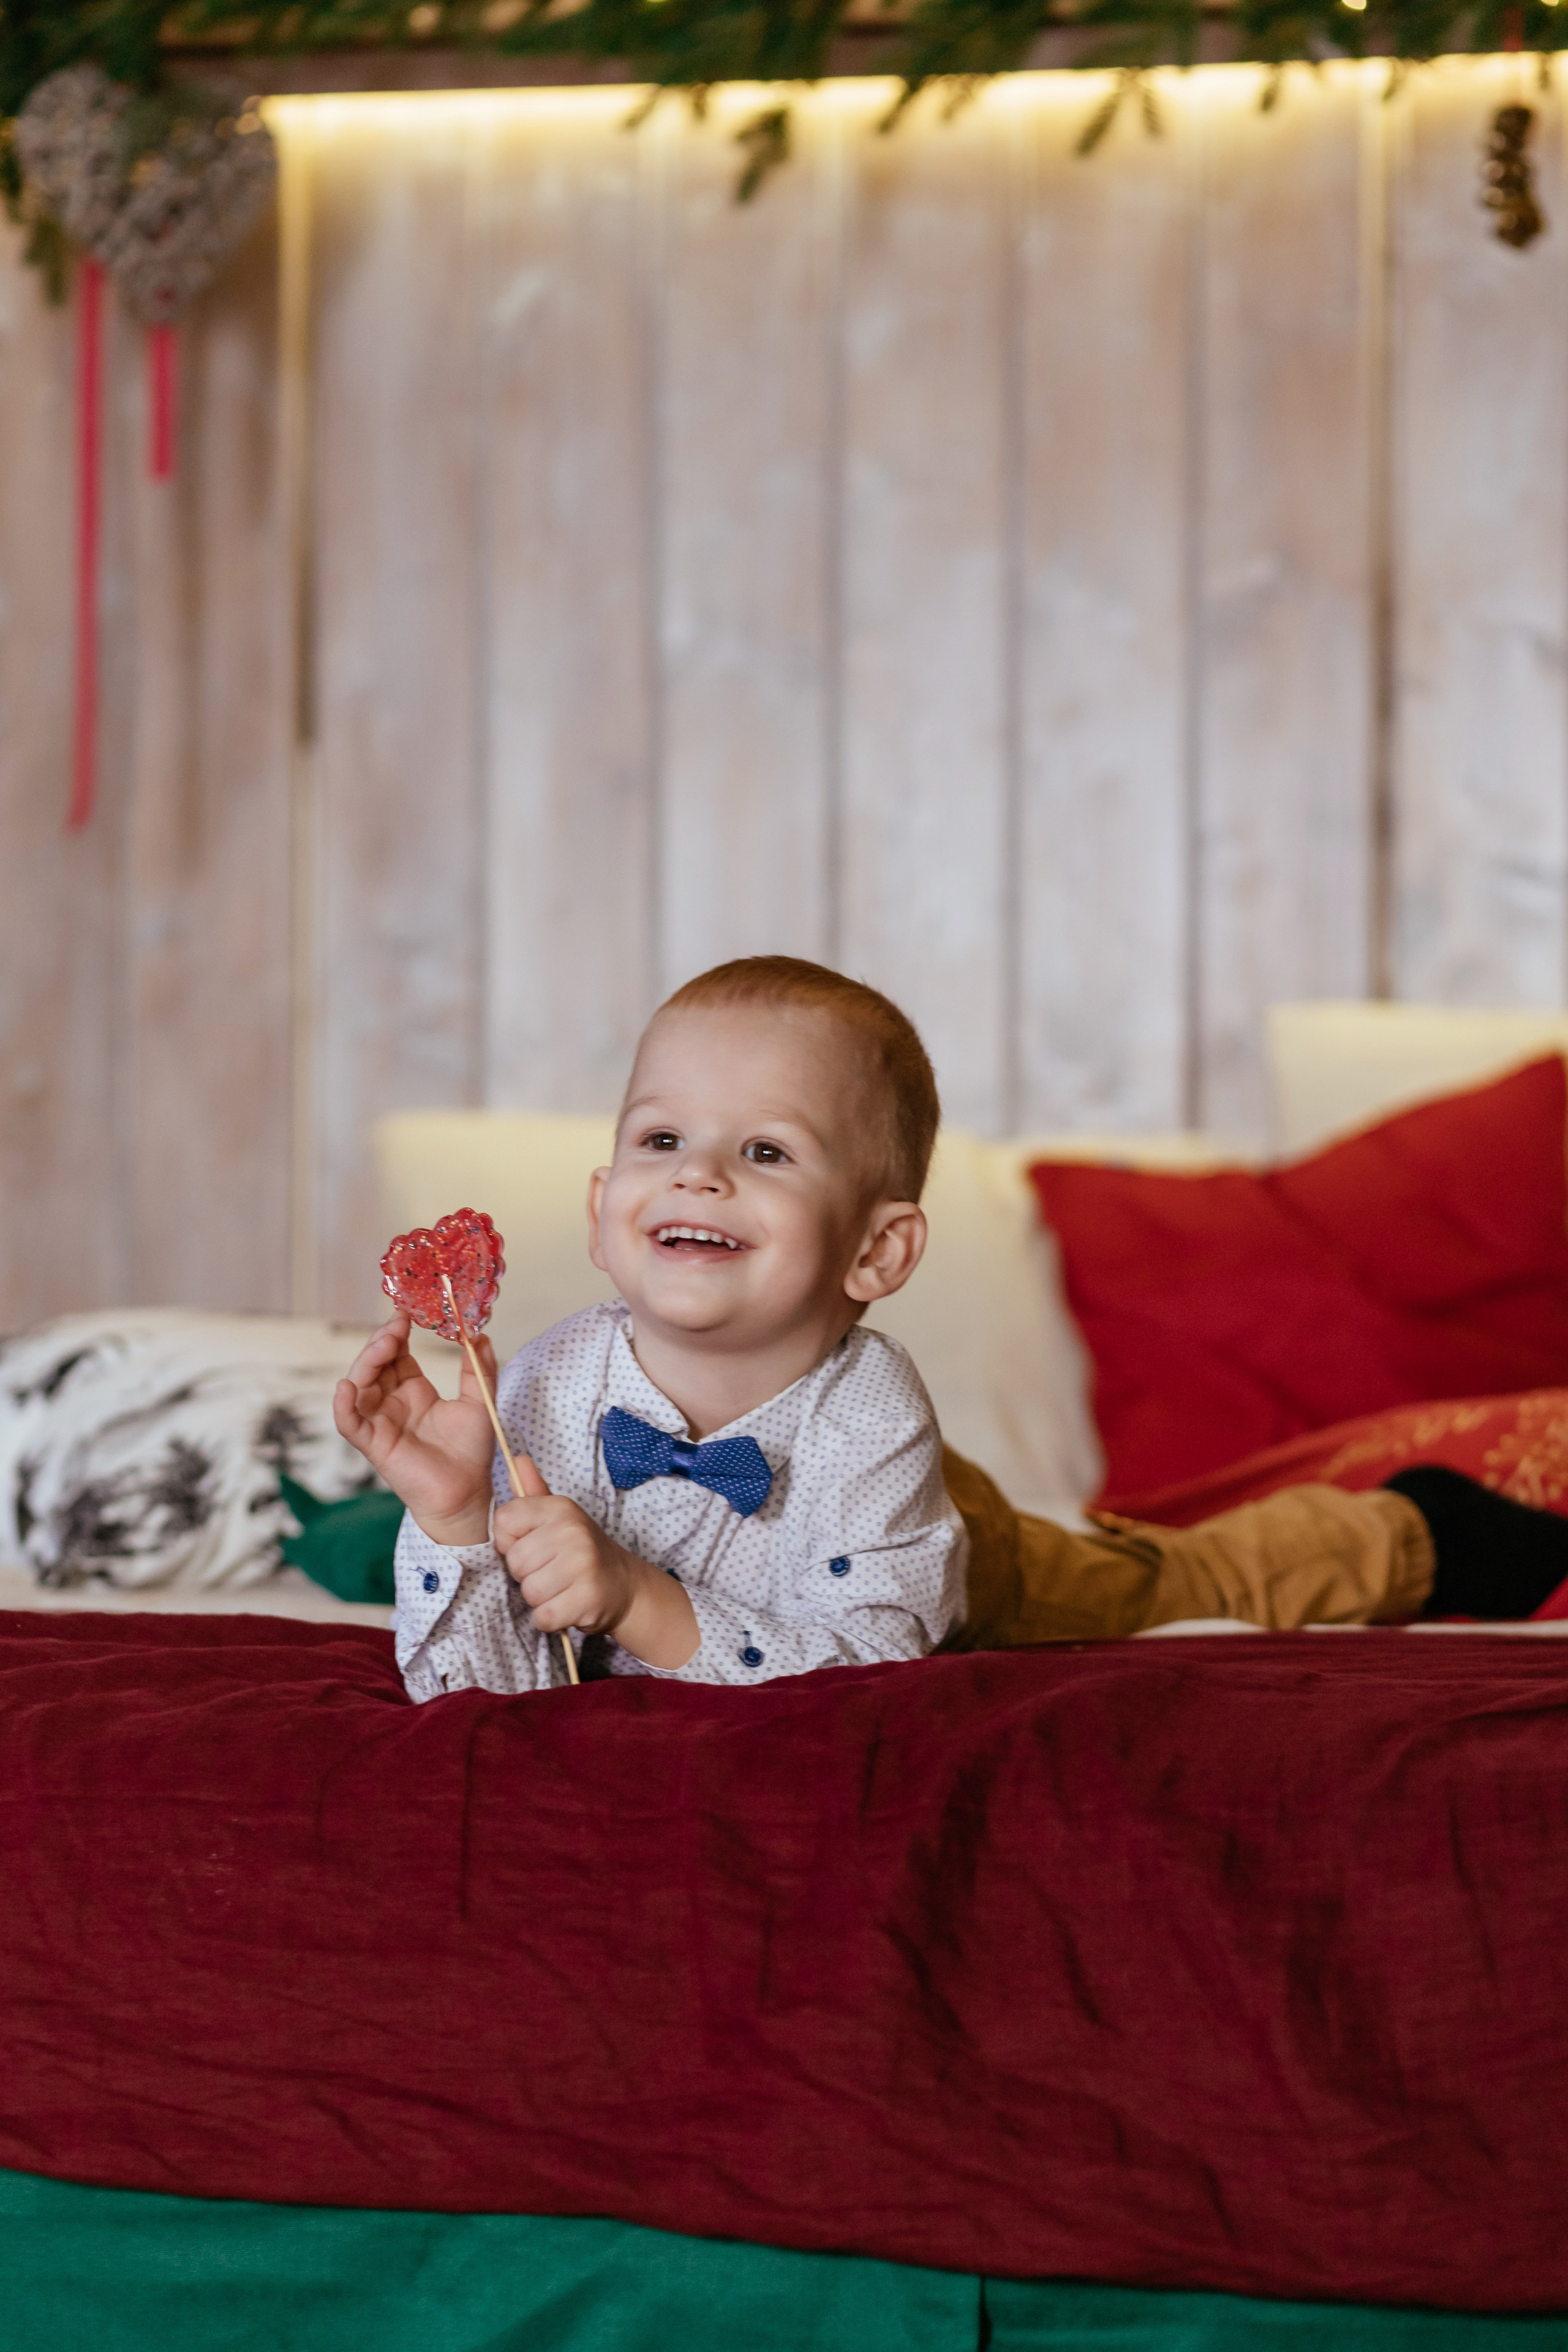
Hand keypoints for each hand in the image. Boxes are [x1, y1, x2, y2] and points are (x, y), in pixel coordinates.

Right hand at [333, 1312, 499, 1545]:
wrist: (468, 1494)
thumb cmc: (471, 1452)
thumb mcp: (480, 1402)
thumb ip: (479, 1369)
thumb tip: (481, 1334)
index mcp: (414, 1391)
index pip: (397, 1353)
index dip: (397, 1332)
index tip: (407, 1311)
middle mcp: (393, 1403)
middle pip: (375, 1363)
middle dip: (382, 1340)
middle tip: (397, 1323)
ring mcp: (380, 1422)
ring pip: (359, 1385)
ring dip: (366, 1361)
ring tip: (384, 1343)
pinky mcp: (373, 1444)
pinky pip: (349, 1423)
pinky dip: (343, 1406)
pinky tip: (347, 1387)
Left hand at [493, 1489, 699, 1668]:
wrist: (624, 1586)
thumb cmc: (581, 1552)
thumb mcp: (559, 1518)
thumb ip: (533, 1493)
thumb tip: (517, 1459)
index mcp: (560, 1508)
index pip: (504, 1521)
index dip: (510, 1541)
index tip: (532, 1546)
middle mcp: (573, 1531)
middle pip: (515, 1561)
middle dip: (526, 1574)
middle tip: (551, 1571)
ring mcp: (582, 1564)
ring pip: (529, 1591)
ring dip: (539, 1598)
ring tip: (560, 1588)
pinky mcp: (587, 1598)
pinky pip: (543, 1616)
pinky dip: (550, 1618)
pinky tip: (566, 1606)